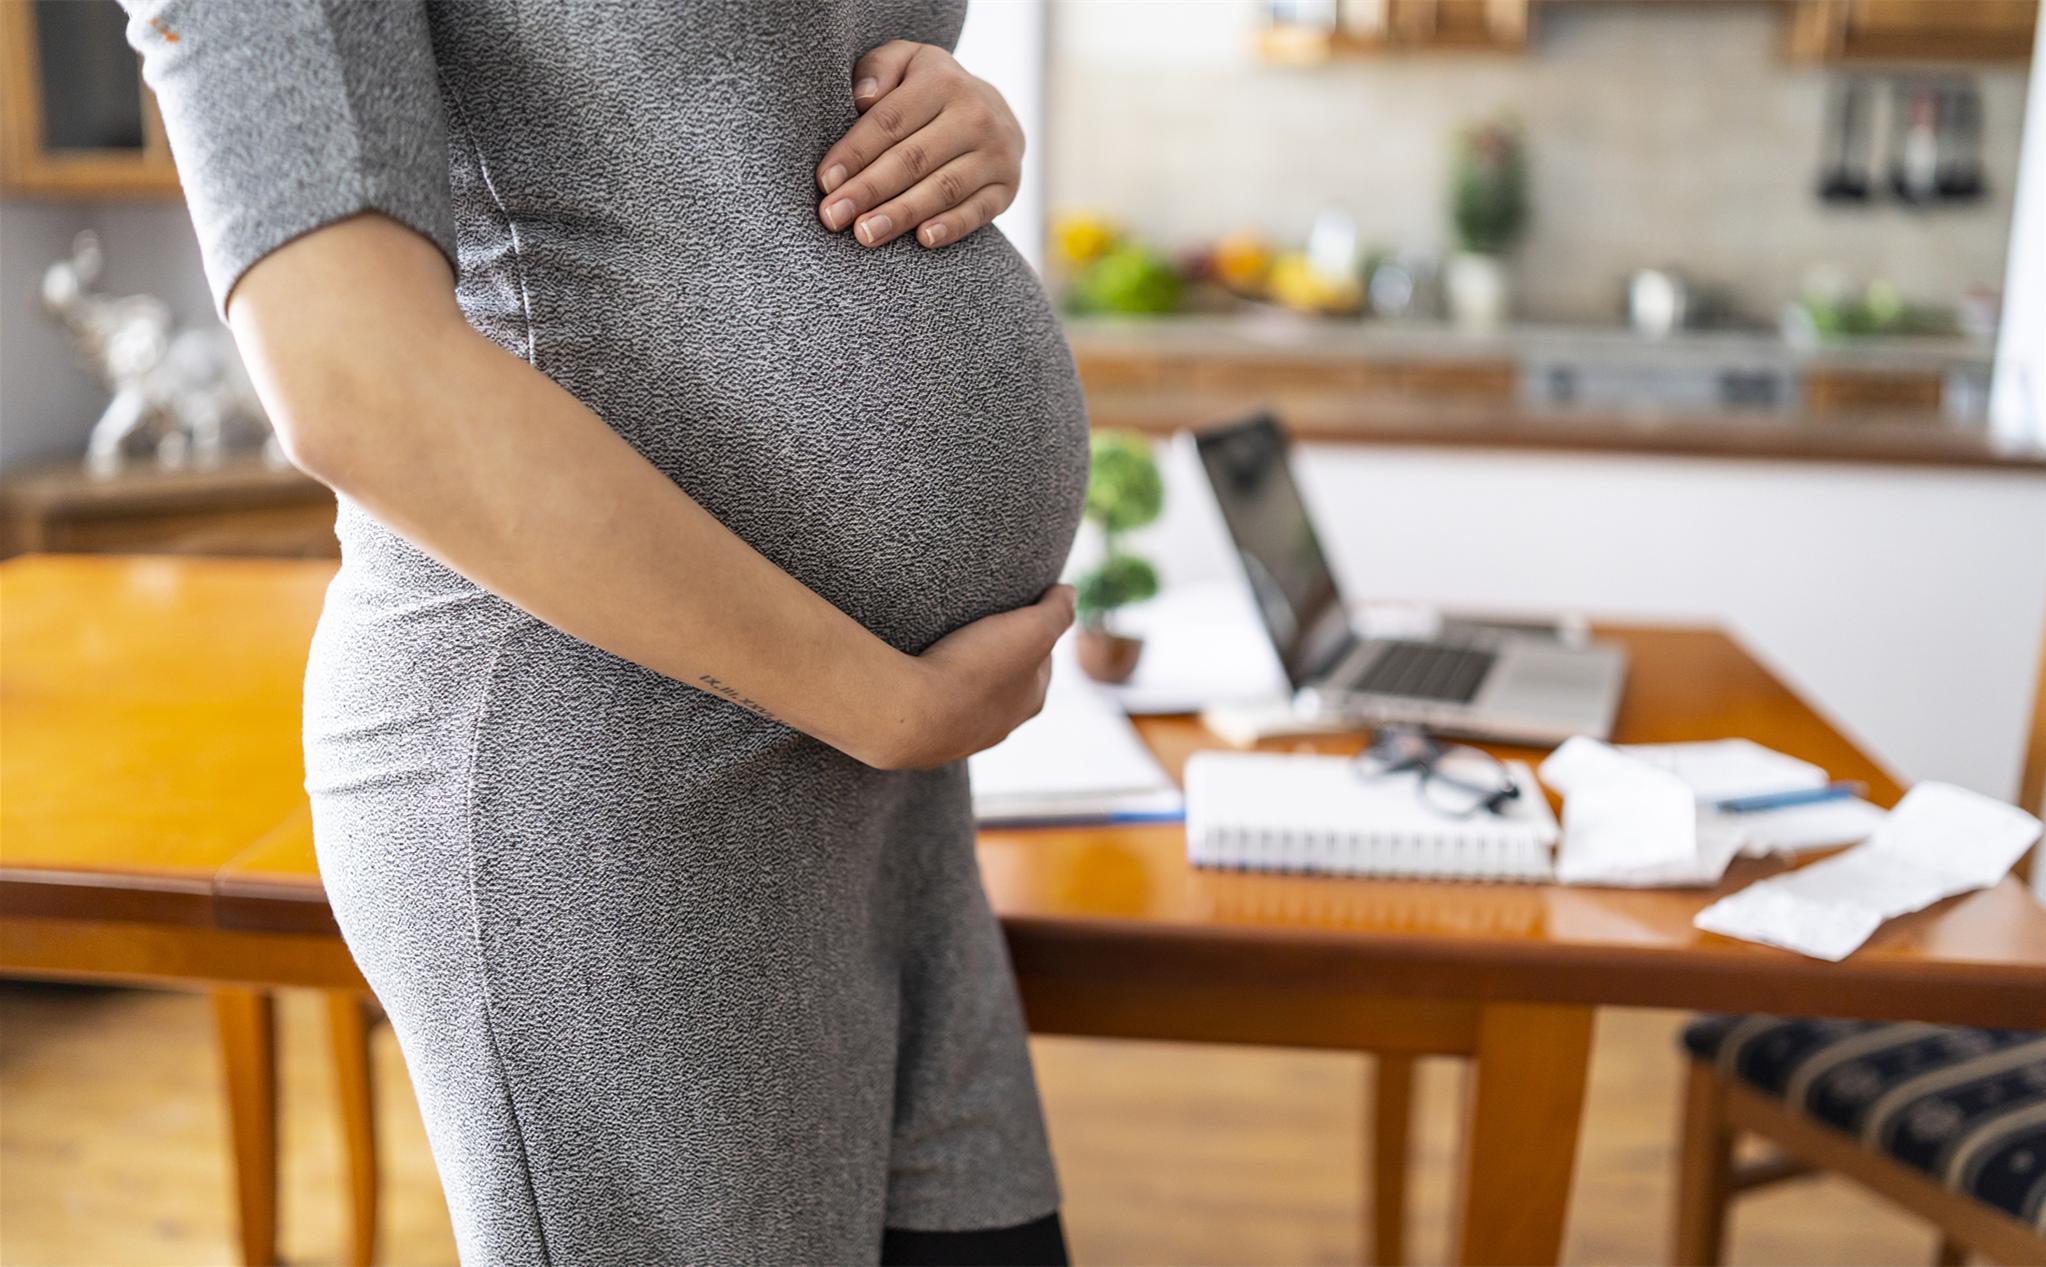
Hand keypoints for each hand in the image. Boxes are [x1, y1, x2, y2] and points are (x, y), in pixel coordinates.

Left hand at [814, 40, 1023, 250]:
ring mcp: (996, 153)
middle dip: (869, 190)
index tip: (825, 181)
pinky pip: (978, 211)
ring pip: (942, 188)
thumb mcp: (903, 63)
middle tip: (833, 217)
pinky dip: (951, 226)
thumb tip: (862, 98)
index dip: (855, 153)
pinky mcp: (1007, 187)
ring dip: (901, 214)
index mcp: (942, 81)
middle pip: (913, 159)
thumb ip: (877, 69)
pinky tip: (923, 240)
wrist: (993, 110)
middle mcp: (975, 115)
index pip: (890, 122)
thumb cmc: (928, 90)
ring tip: (865, 234)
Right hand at [868, 585, 1074, 769]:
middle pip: (1007, 682)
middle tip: (981, 627)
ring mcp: (961, 736)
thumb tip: (1070, 592)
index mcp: (1031, 700)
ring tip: (947, 648)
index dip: (1034, 633)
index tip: (1018, 612)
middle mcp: (1000, 725)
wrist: (913, 713)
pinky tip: (920, 674)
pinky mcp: (925, 738)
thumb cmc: (976, 670)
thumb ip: (1057, 611)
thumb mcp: (1031, 630)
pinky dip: (933, 691)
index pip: (1042, 662)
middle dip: (999, 657)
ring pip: (970, 699)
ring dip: (964, 677)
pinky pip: (934, 708)